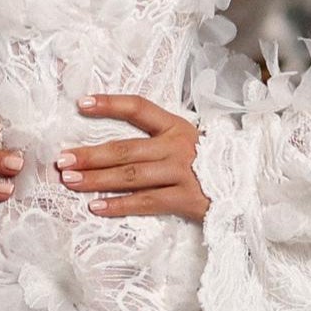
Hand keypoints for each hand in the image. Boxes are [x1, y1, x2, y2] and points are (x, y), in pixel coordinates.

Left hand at [57, 94, 206, 219]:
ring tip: (70, 181)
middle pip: (126, 149)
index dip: (110, 104)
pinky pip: (146, 202)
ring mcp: (182, 172)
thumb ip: (158, 139)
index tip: (82, 103)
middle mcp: (178, 146)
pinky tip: (96, 207)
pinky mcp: (186, 198)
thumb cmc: (210, 163)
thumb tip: (112, 148)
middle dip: (90, 154)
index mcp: (176, 126)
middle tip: (62, 160)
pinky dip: (119, 205)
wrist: (248, 186)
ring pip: (131, 176)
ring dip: (97, 179)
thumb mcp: (188, 141)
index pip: (139, 108)